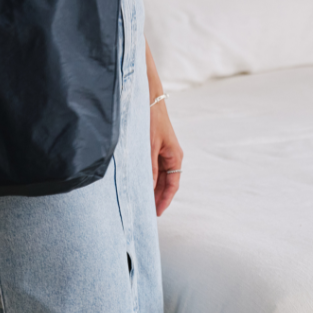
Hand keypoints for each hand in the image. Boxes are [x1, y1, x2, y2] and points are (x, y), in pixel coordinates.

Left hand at [150, 99, 182, 215]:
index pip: (172, 185)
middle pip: (165, 183)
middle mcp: (170, 156)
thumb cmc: (152, 120)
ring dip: (151, 187)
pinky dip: (146, 176)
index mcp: (175, 157)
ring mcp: (162, 152)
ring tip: (140, 200)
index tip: (156, 213)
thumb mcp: (149, 147)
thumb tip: (148, 189)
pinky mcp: (153, 147)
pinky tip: (137, 182)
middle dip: (156, 196)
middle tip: (145, 211)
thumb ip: (149, 169)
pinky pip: (152, 167)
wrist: (148, 98)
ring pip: (158, 176)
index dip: (164, 200)